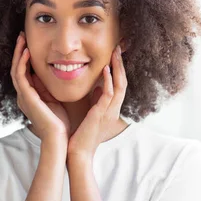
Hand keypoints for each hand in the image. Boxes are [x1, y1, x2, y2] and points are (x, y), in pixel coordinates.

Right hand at [11, 31, 69, 148]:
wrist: (59, 139)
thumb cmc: (61, 123)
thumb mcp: (56, 100)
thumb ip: (52, 88)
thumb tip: (60, 72)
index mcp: (30, 96)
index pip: (24, 72)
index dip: (25, 57)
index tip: (30, 42)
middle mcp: (23, 96)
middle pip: (17, 68)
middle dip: (19, 51)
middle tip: (22, 35)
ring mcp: (23, 97)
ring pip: (16, 69)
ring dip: (18, 53)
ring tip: (22, 38)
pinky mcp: (26, 98)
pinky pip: (20, 76)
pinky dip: (22, 63)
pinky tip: (27, 51)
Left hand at [67, 45, 126, 160]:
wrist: (78, 153)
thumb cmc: (82, 135)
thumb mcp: (92, 115)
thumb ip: (97, 102)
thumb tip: (98, 89)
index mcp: (111, 108)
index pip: (119, 84)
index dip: (119, 69)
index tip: (116, 54)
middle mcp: (114, 109)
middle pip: (123, 82)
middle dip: (121, 64)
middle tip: (119, 47)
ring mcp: (109, 112)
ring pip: (119, 86)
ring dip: (118, 68)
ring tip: (115, 53)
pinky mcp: (101, 115)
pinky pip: (109, 95)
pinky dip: (108, 81)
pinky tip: (106, 69)